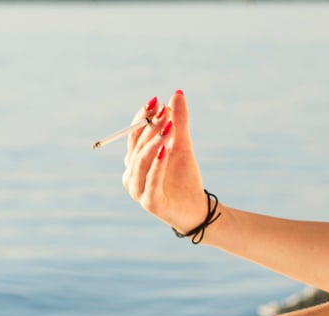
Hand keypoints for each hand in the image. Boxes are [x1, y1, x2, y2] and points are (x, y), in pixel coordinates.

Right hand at [122, 90, 211, 234]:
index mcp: (134, 160)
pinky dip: (157, 165)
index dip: (142, 117)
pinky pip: (151, 181)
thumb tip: (177, 93)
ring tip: (169, 128)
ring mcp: (138, 190)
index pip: (133, 134)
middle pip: (137, 146)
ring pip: (141, 162)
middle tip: (165, 112)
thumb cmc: (185, 177)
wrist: (197, 209)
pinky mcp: (149, 203)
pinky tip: (165, 151)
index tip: (155, 101)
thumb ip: (178, 121)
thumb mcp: (183, 145)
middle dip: (150, 127)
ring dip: (154, 143)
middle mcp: (131, 175)